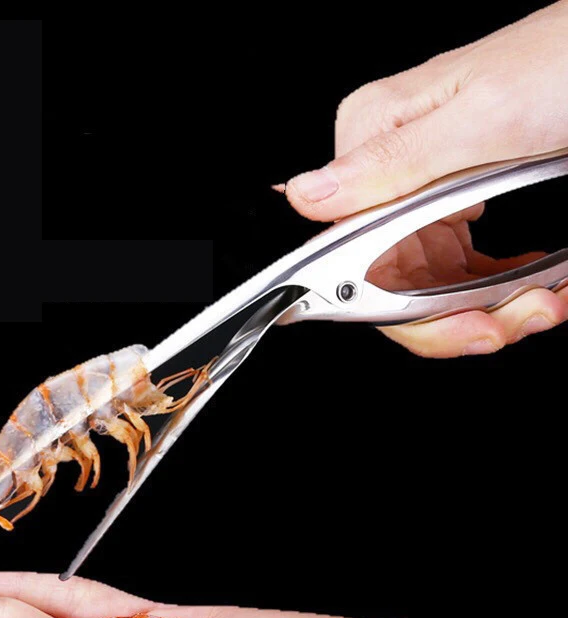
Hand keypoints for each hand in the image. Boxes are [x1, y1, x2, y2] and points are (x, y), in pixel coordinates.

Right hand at [278, 1, 567, 356]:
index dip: (401, 307)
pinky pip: (458, 263)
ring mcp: (422, 184)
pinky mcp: (457, 195)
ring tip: (542, 300)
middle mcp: (389, 165)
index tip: (466, 327)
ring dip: (486, 305)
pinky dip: (499, 285)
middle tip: (515, 319)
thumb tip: (308, 195)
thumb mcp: (484, 115)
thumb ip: (393, 161)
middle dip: (455, 312)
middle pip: (389, 275)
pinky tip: (538, 282)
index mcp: (375, 135)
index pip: (351, 251)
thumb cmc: (567, 59)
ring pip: (425, 280)